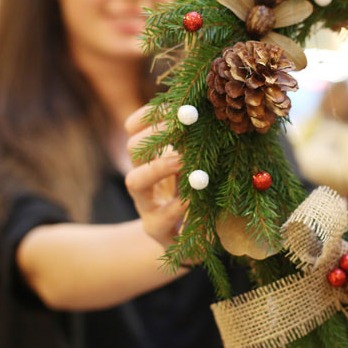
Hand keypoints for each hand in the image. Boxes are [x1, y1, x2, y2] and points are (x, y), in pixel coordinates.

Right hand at [124, 106, 186, 246]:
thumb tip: (214, 111)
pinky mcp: (157, 231)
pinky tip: (194, 198)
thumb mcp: (195, 166)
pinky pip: (160, 219)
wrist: (191, 241)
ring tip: (183, 160)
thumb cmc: (197, 194)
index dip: (148, 115)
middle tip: (182, 127)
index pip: (135, 128)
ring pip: (135, 181)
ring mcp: (146, 205)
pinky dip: (178, 207)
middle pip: (134, 148)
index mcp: (150, 157)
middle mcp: (143, 177)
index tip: (173, 106)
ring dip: (159, 167)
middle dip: (156, 135)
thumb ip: (197, 145)